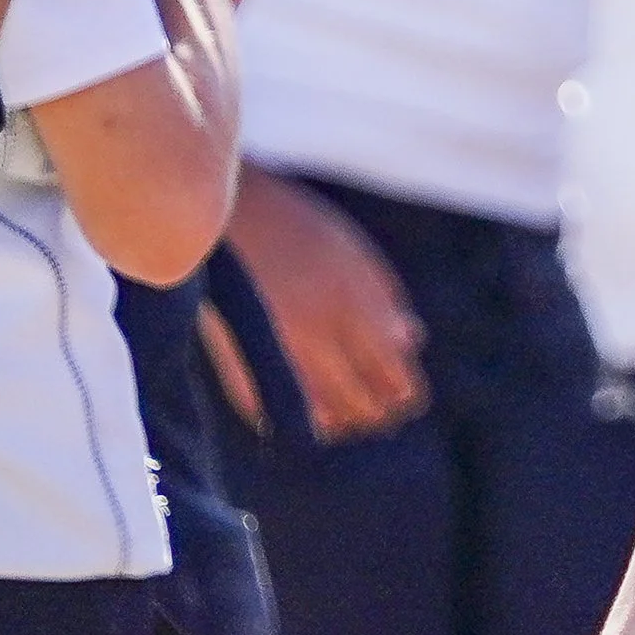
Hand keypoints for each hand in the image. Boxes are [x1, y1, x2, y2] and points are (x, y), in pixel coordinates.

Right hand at [225, 166, 426, 439]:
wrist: (221, 213)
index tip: (401, 393)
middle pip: (366, 410)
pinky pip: (277, 416)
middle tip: (374, 407)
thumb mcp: (356, 254)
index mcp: (358, 312)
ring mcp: (278, 357)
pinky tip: (302, 408)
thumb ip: (387, 303)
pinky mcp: (238, 367)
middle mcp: (322, 340)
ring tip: (342, 413)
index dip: (404, 395)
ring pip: (326, 422)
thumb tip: (413, 343)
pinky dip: (295, 419)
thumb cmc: (296, 227)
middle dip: (377, 413)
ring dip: (340, 421)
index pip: (397, 384)